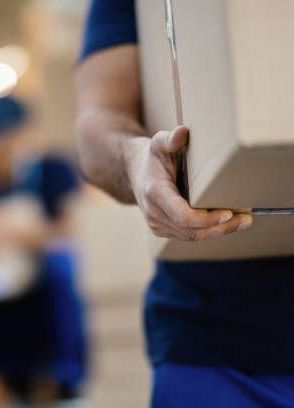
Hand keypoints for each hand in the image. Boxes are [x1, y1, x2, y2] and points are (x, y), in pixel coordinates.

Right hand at [127, 126, 252, 240]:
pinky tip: (225, 223)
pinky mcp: (162, 230)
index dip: (206, 219)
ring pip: (191, 236)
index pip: (183, 216)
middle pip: (191, 231)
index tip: (228, 213)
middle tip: (245, 220)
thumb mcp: (158, 143)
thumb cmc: (153, 157)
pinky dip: (208, 231)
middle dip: (220, 227)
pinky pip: (188, 235)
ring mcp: (157, 225)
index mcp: (155, 193)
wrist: (136, 173)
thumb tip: (183, 131)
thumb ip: (170, 139)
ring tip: (241, 222)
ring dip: (217, 231)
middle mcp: (154, 213)